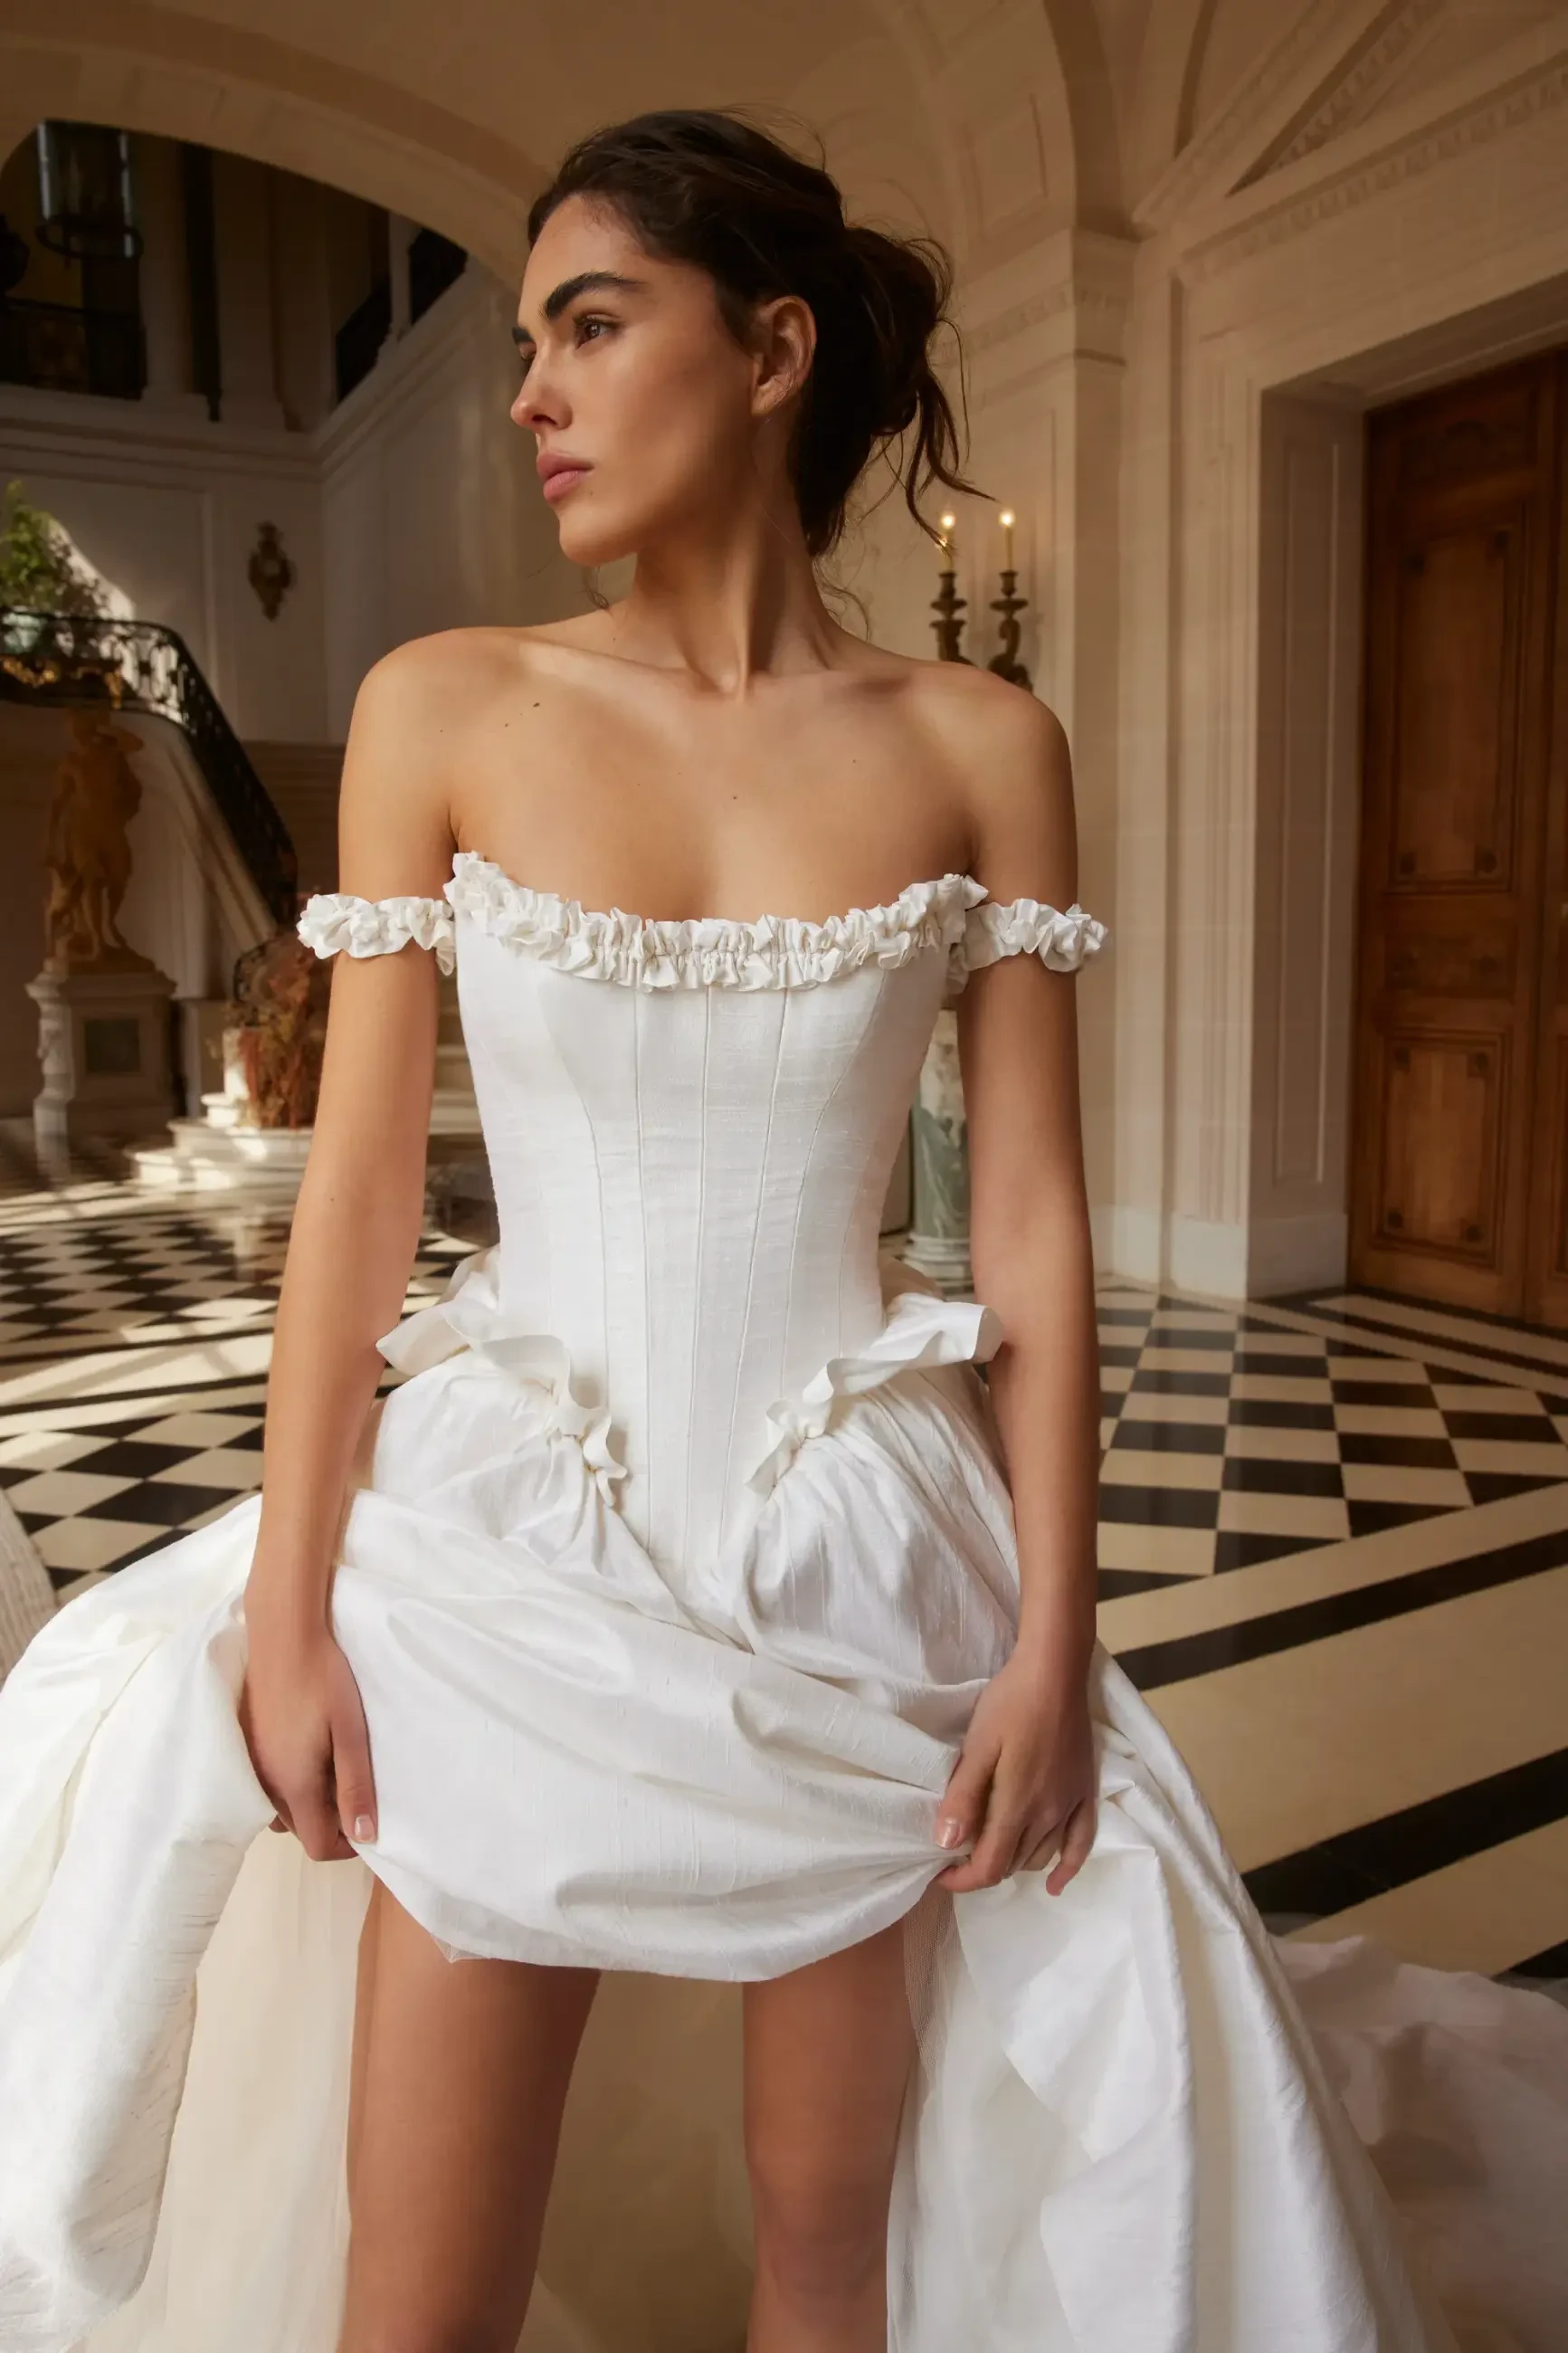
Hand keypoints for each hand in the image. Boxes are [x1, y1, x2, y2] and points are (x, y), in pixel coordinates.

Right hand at [238, 1594, 376, 1862]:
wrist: (283, 1635)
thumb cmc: (325, 1680)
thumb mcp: (351, 1733)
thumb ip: (356, 1786)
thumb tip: (366, 1836)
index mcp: (293, 1785)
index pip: (316, 1845)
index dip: (346, 1844)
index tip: (368, 1817)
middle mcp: (264, 1784)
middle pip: (299, 1829)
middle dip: (329, 1820)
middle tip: (355, 1785)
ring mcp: (250, 1765)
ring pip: (281, 1808)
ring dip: (309, 1803)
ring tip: (333, 1766)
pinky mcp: (245, 1745)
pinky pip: (267, 1785)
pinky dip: (290, 1783)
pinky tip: (308, 1749)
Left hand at [932, 1649, 1095, 1896]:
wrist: (1055, 1673)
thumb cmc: (1010, 1704)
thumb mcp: (977, 1747)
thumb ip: (963, 1797)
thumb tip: (947, 1845)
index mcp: (1017, 1806)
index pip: (990, 1866)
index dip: (962, 1880)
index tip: (939, 1872)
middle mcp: (1048, 1816)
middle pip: (1013, 1863)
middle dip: (982, 1868)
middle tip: (957, 1855)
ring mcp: (1071, 1805)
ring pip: (1041, 1856)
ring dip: (1014, 1864)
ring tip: (990, 1852)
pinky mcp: (1086, 1792)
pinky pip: (1082, 1844)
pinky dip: (1068, 1869)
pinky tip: (1055, 1885)